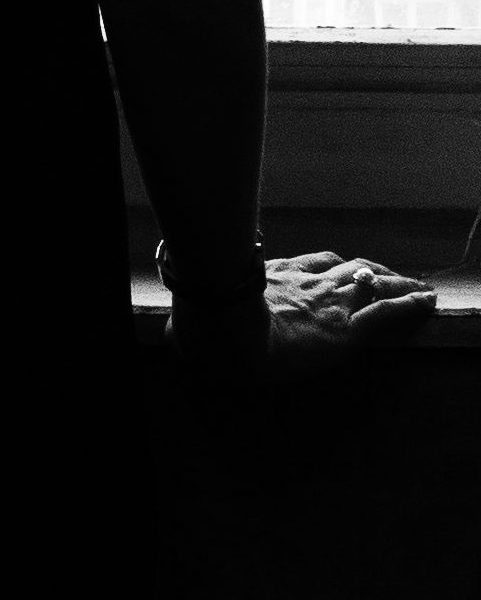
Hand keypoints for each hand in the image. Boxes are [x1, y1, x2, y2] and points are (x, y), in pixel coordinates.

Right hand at [170, 249, 436, 383]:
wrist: (224, 328)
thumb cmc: (207, 327)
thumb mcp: (198, 324)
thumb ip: (191, 327)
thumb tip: (172, 334)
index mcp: (276, 280)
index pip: (315, 265)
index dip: (334, 268)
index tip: (345, 270)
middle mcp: (306, 283)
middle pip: (349, 268)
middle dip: (371, 271)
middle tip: (389, 275)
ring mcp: (327, 302)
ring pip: (372, 284)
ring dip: (396, 283)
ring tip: (416, 286)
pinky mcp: (345, 329)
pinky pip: (386, 313)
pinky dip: (409, 304)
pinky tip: (427, 300)